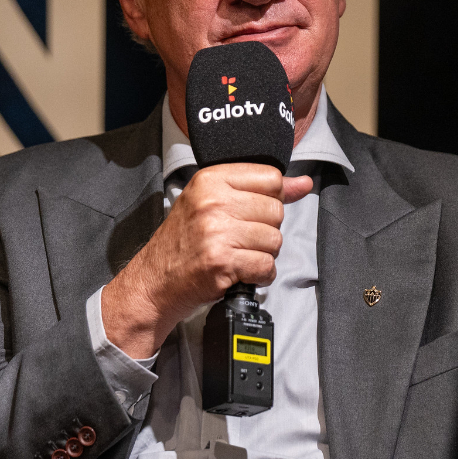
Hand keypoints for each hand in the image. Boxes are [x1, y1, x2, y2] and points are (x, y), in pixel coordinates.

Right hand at [101, 163, 312, 358]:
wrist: (154, 281)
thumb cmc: (183, 243)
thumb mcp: (213, 203)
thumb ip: (259, 190)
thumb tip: (303, 183)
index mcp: (210, 180)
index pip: (270, 177)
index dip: (271, 198)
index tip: (255, 212)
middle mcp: (212, 202)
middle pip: (275, 210)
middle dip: (266, 230)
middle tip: (242, 239)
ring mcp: (216, 232)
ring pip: (274, 239)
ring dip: (263, 254)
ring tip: (239, 255)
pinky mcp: (221, 261)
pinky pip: (266, 265)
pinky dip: (260, 275)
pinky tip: (242, 272)